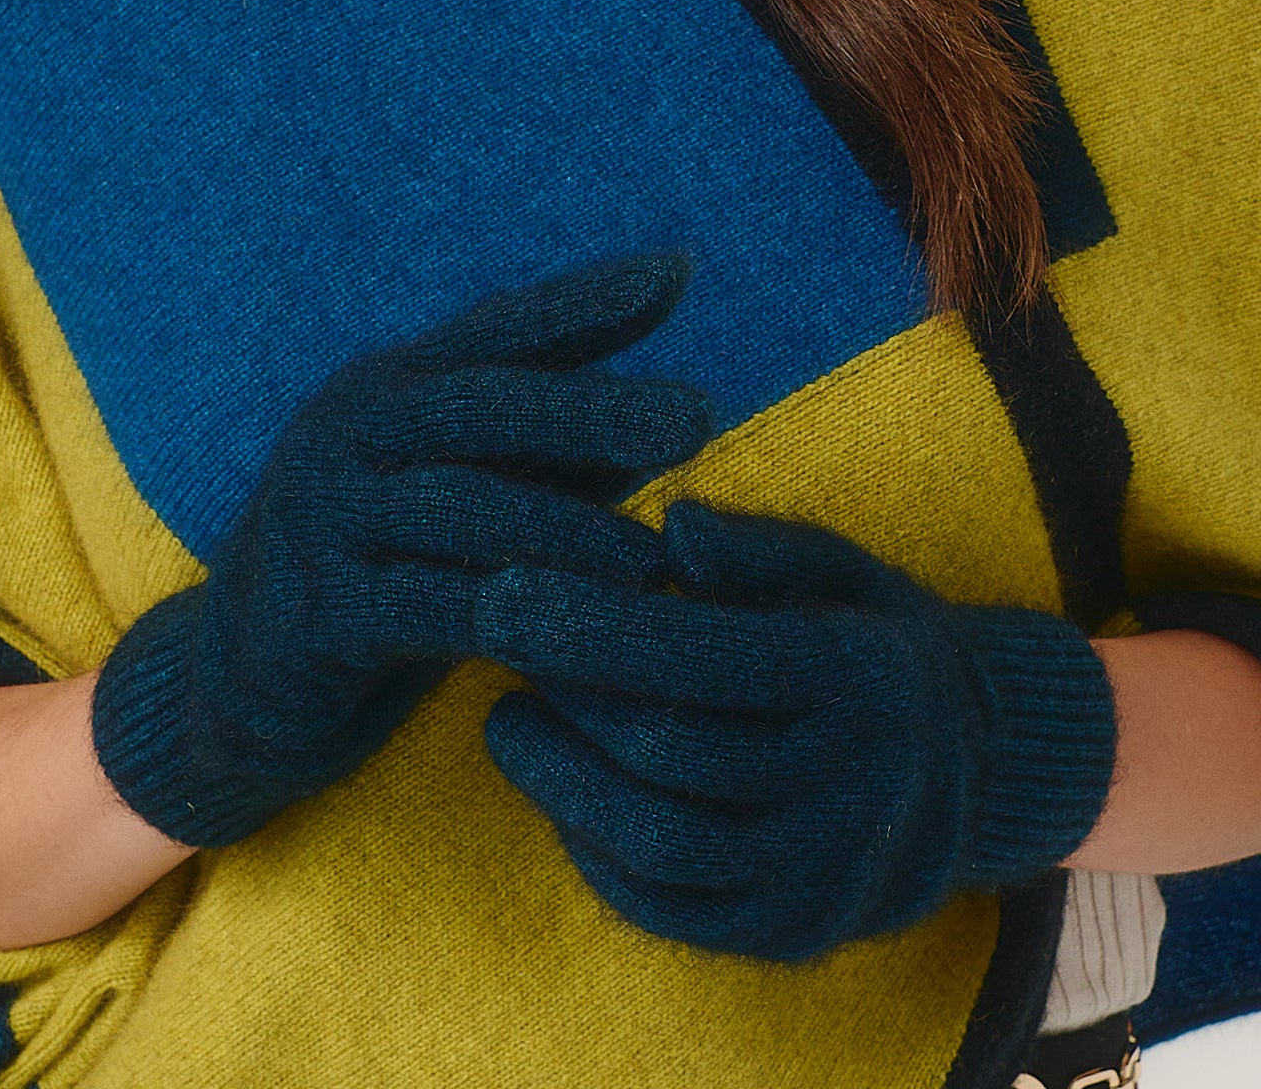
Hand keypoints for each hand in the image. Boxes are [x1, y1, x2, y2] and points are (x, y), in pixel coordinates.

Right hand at [91, 252, 713, 847]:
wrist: (239, 682)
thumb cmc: (385, 569)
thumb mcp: (462, 492)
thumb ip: (554, 451)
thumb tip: (681, 411)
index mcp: (393, 384)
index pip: (500, 328)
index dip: (586, 298)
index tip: (679, 270)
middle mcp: (350, 428)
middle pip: (481, 402)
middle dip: (593, 407)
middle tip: (699, 418)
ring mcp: (323, 516)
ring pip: (456, 506)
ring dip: (562, 529)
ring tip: (651, 556)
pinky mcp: (315, 612)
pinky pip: (420, 609)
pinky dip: (498, 616)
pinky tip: (565, 635)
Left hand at [478, 501, 1117, 962]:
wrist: (965, 771)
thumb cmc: (868, 638)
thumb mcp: (834, 568)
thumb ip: (756, 549)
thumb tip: (673, 527)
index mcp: (862, 681)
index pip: (709, 657)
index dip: (596, 625)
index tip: (506, 587)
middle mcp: (853, 788)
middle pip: (671, 753)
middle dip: (566, 694)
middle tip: (495, 641)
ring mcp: (825, 875)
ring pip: (661, 842)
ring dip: (562, 779)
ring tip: (510, 717)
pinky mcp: (792, 934)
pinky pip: (669, 907)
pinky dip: (596, 850)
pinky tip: (561, 788)